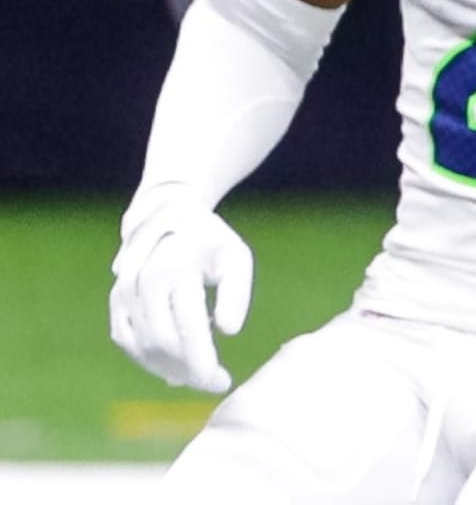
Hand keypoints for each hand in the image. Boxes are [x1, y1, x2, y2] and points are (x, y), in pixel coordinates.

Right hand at [109, 187, 252, 392]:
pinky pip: (128, 340)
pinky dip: (149, 359)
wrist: (170, 214)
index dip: (203, 361)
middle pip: (163, 341)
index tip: (223, 382)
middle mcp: (144, 278)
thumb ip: (236, 292)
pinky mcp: (116, 300)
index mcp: (177, 265)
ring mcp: (124, 290)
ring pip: (143, 346)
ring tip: (198, 373)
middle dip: (189, 369)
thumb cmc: (210, 242)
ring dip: (169, 367)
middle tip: (214, 381)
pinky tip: (173, 366)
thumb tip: (230, 331)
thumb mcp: (235, 257)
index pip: (188, 326)